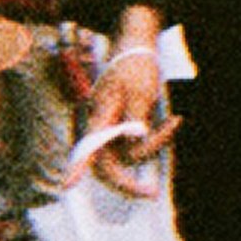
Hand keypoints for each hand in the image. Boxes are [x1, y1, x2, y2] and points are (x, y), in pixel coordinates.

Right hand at [80, 19, 175, 195]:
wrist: (137, 47)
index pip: (87, 145)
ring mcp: (107, 126)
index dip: (77, 165)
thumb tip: (132, 149)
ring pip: (125, 154)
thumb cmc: (137, 67)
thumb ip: (134, 123)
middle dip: (127, 181)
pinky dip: (153, 140)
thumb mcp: (141, 94)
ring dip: (153, 146)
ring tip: (174, 123)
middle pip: (106, 164)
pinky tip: (171, 123)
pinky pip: (133, 145)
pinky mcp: (119, 126)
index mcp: (99, 114)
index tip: (67, 185)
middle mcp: (98, 124)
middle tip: (152, 193)